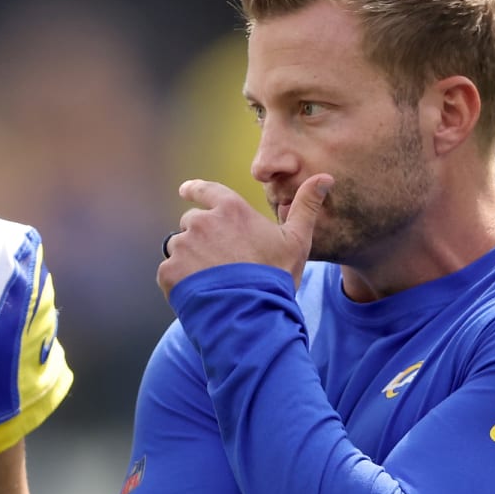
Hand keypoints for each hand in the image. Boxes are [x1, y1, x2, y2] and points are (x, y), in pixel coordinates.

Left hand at [157, 174, 332, 297]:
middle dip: (201, 238)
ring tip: (212, 281)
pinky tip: (199, 293)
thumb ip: (306, 206)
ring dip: (189, 260)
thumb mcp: (297, 241)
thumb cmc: (275, 278)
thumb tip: (325, 177)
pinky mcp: (169, 271)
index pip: (207, 190)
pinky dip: (179, 282)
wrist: (251, 316)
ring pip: (179, 247)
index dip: (195, 189)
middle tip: (220, 262)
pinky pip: (169, 272)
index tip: (185, 190)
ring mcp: (183, 246)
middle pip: (192, 223)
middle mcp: (202, 222)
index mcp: (230, 210)